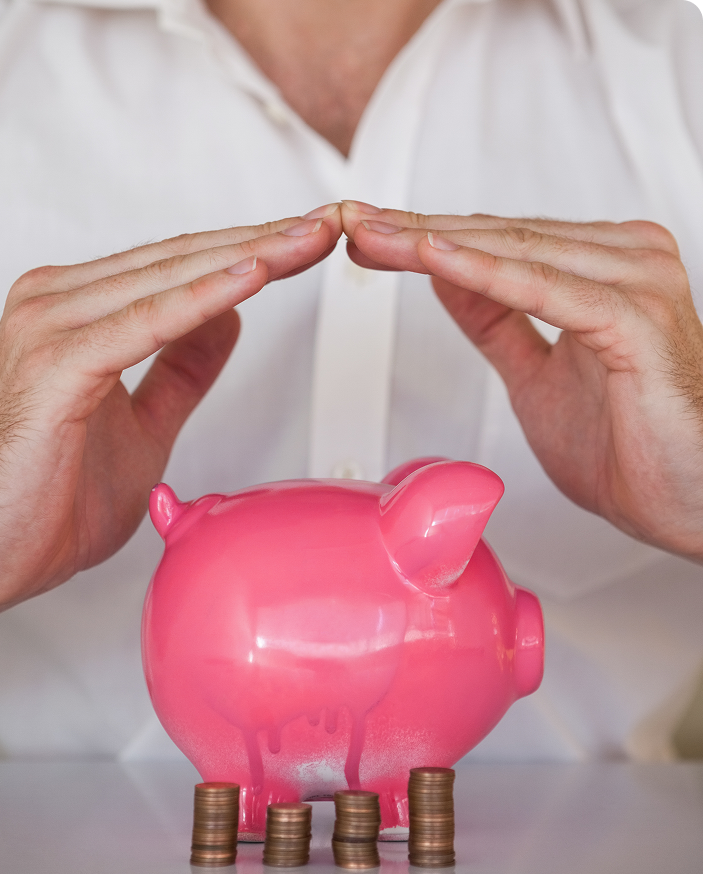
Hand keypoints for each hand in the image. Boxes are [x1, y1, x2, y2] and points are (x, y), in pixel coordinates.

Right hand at [0, 205, 342, 638]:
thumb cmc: (50, 496)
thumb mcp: (144, 424)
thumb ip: (182, 368)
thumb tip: (229, 318)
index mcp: (77, 311)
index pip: (179, 267)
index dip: (250, 252)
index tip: (307, 244)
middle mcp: (58, 302)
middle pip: (181, 260)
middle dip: (263, 242)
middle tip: (328, 226)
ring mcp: (51, 326)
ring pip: (168, 279)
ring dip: (247, 258)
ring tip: (307, 241)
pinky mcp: (55, 364)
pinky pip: (145, 323)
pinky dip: (200, 300)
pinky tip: (252, 278)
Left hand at [341, 201, 702, 561]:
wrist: (690, 503)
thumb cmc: (631, 449)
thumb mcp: (535, 377)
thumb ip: (495, 321)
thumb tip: (446, 276)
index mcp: (603, 269)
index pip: (498, 242)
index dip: (425, 239)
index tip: (367, 236)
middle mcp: (623, 261)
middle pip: (498, 237)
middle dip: (415, 232)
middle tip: (351, 222)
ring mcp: (635, 281)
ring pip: (512, 252)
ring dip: (433, 244)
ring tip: (371, 236)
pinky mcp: (635, 318)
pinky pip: (541, 288)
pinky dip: (481, 274)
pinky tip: (429, 259)